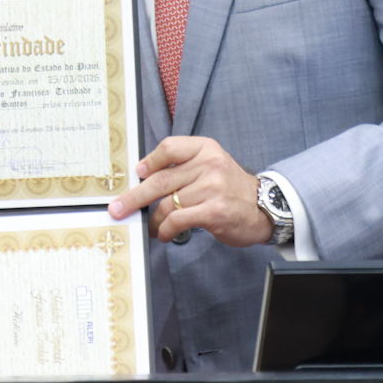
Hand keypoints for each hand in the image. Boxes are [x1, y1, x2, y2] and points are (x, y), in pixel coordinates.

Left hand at [108, 136, 271, 247]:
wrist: (264, 208)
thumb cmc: (230, 189)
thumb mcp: (211, 165)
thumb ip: (183, 167)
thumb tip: (144, 180)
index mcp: (206, 148)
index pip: (169, 147)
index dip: (149, 162)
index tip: (138, 174)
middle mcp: (209, 164)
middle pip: (160, 180)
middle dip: (134, 197)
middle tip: (118, 208)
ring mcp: (212, 188)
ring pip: (167, 204)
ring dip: (154, 220)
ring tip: (151, 228)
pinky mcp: (214, 211)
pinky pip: (178, 221)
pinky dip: (166, 230)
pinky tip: (165, 235)